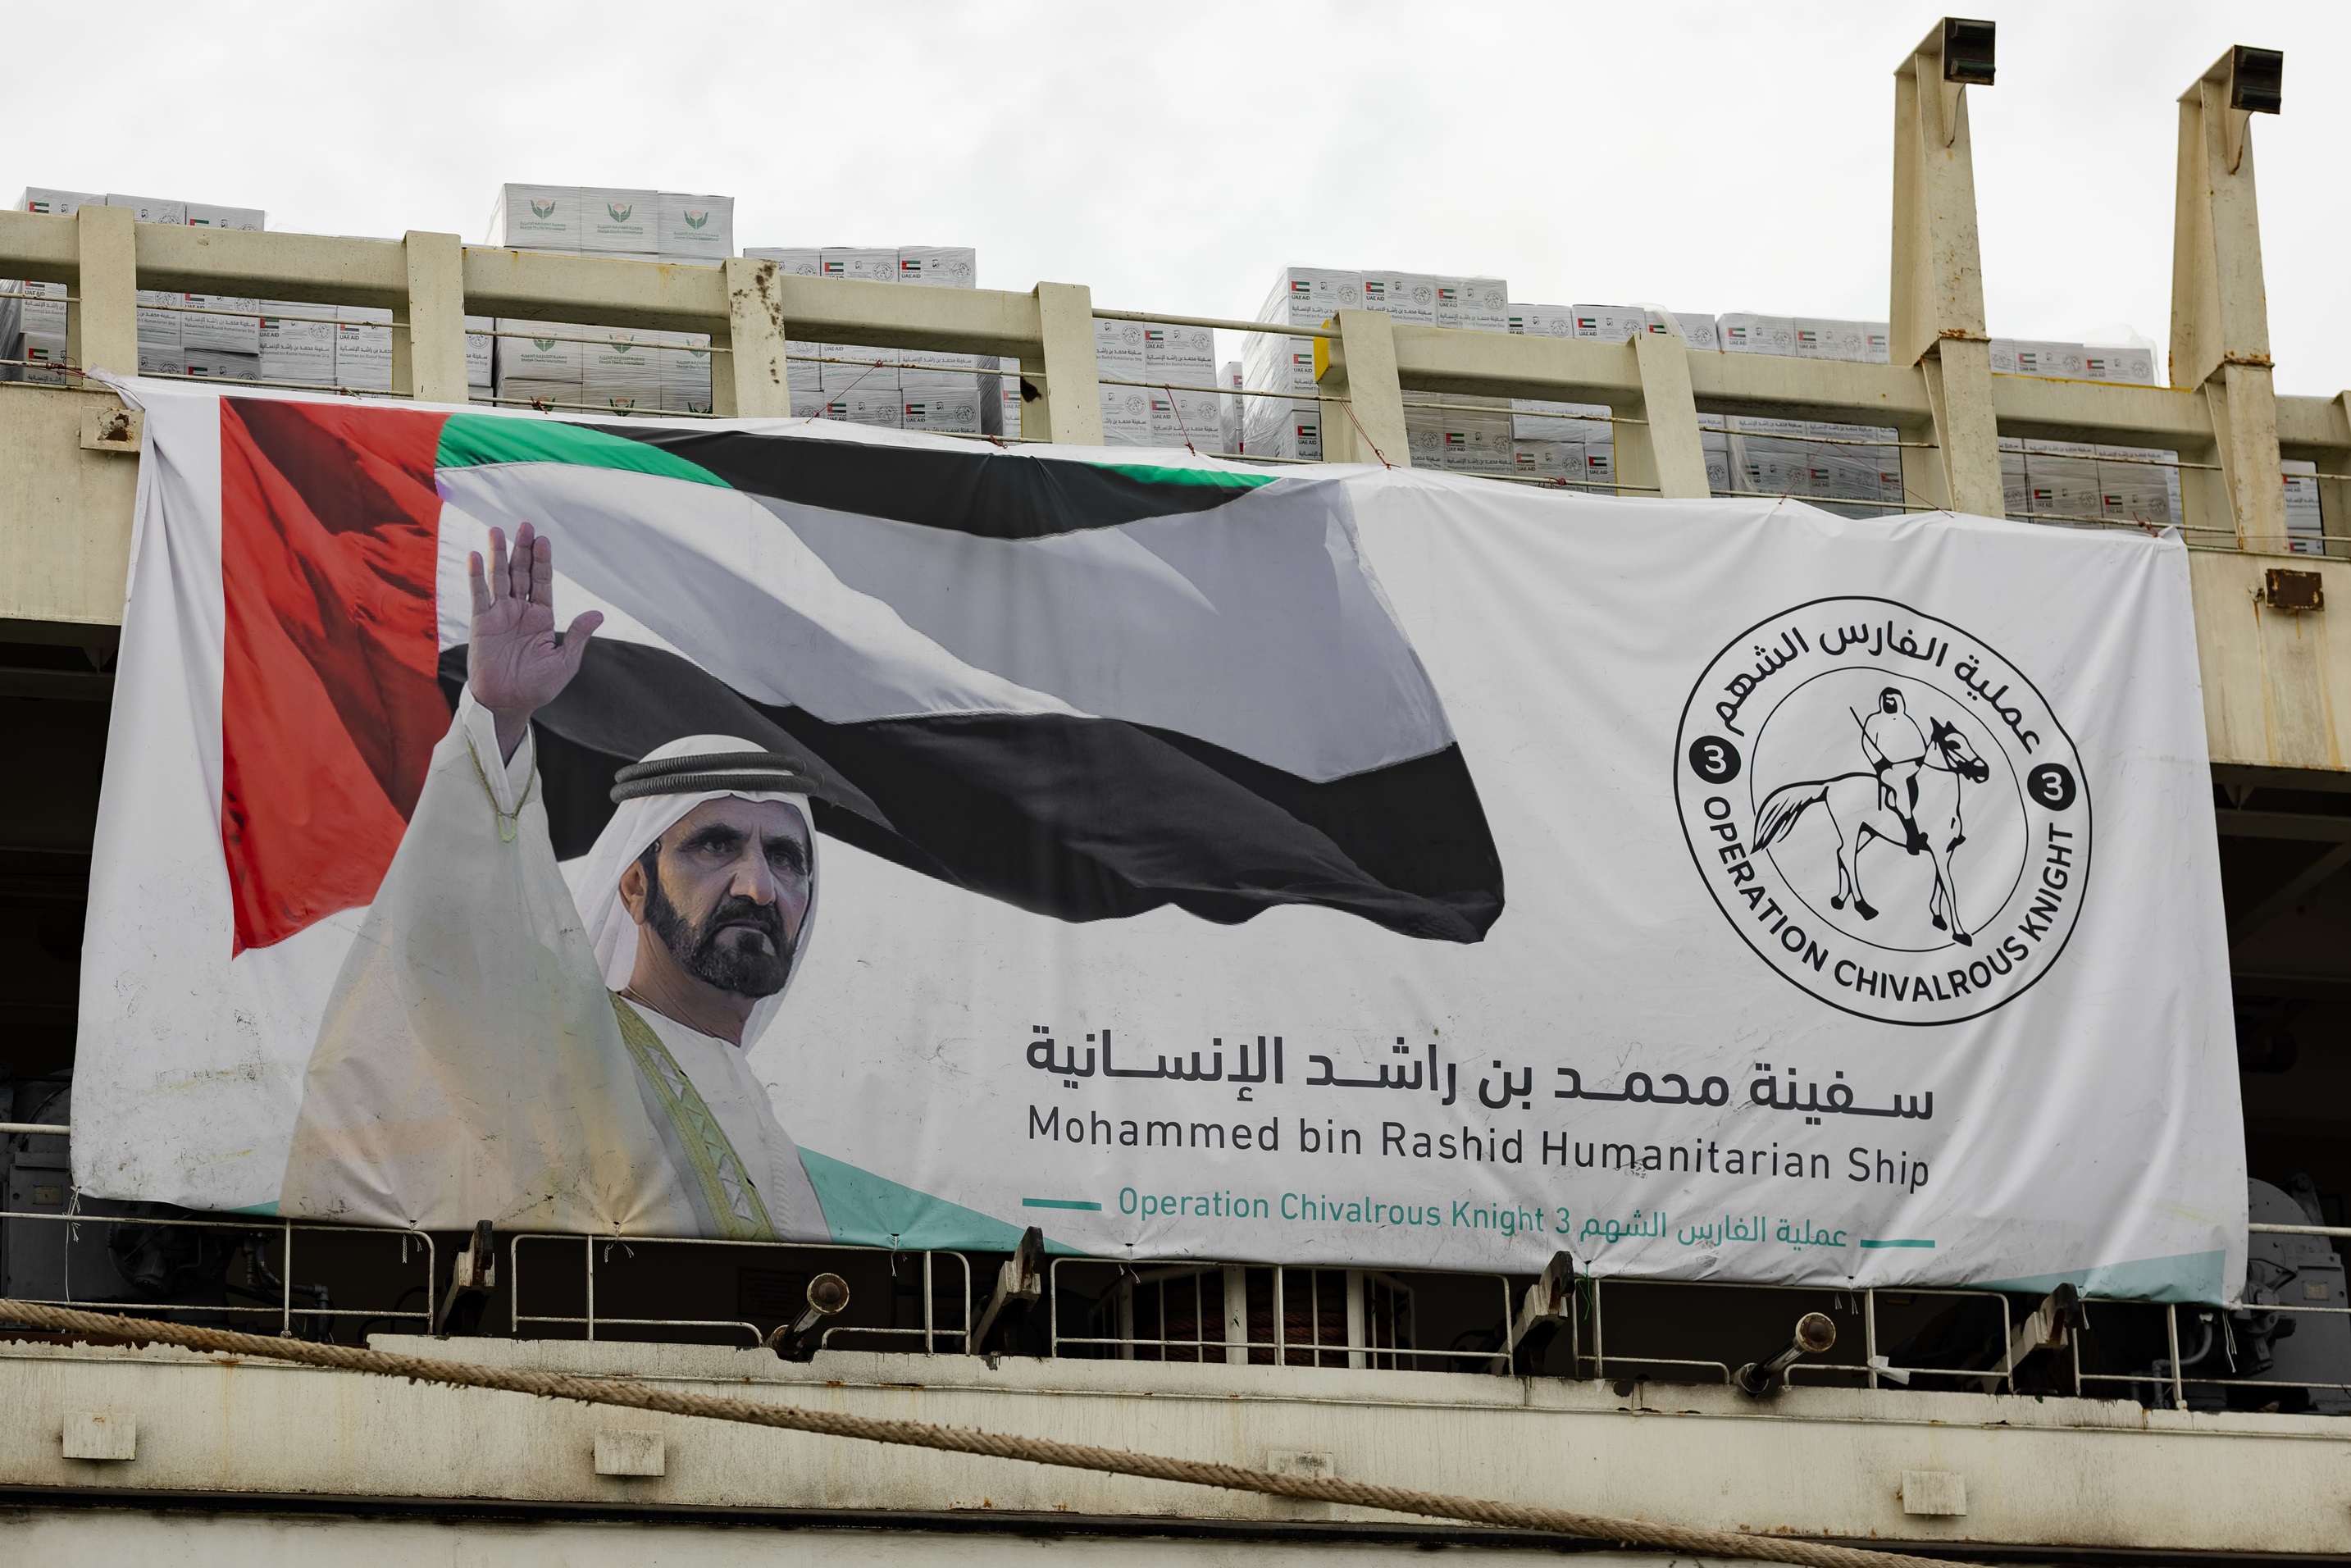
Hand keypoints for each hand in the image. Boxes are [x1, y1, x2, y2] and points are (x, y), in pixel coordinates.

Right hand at [468, 522, 603, 761]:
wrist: (508, 703)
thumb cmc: (537, 687)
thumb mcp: (564, 662)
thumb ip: (577, 635)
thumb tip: (597, 613)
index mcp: (541, 617)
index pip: (542, 581)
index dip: (543, 560)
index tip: (543, 539)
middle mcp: (520, 610)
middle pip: (521, 573)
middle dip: (522, 549)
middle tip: (525, 525)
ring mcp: (499, 615)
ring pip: (499, 578)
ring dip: (498, 554)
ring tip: (498, 530)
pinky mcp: (481, 623)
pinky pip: (479, 595)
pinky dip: (476, 576)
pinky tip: (477, 556)